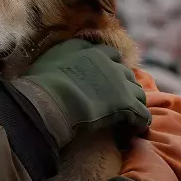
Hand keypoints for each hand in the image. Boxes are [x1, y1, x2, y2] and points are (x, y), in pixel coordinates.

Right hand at [5, 38, 150, 149]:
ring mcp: (120, 81)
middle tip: (114, 102)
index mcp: (87, 49)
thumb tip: (53, 67)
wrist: (47, 103)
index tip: (103, 82)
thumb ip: (57, 60)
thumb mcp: (44, 63)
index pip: (107, 54)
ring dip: (132, 104)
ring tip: (125, 119)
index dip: (107, 69)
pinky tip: (132, 131)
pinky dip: (138, 123)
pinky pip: (142, 115)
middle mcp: (107, 60)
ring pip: (137, 92)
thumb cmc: (38, 87)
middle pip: (124, 72)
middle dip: (122, 86)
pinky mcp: (127, 104)